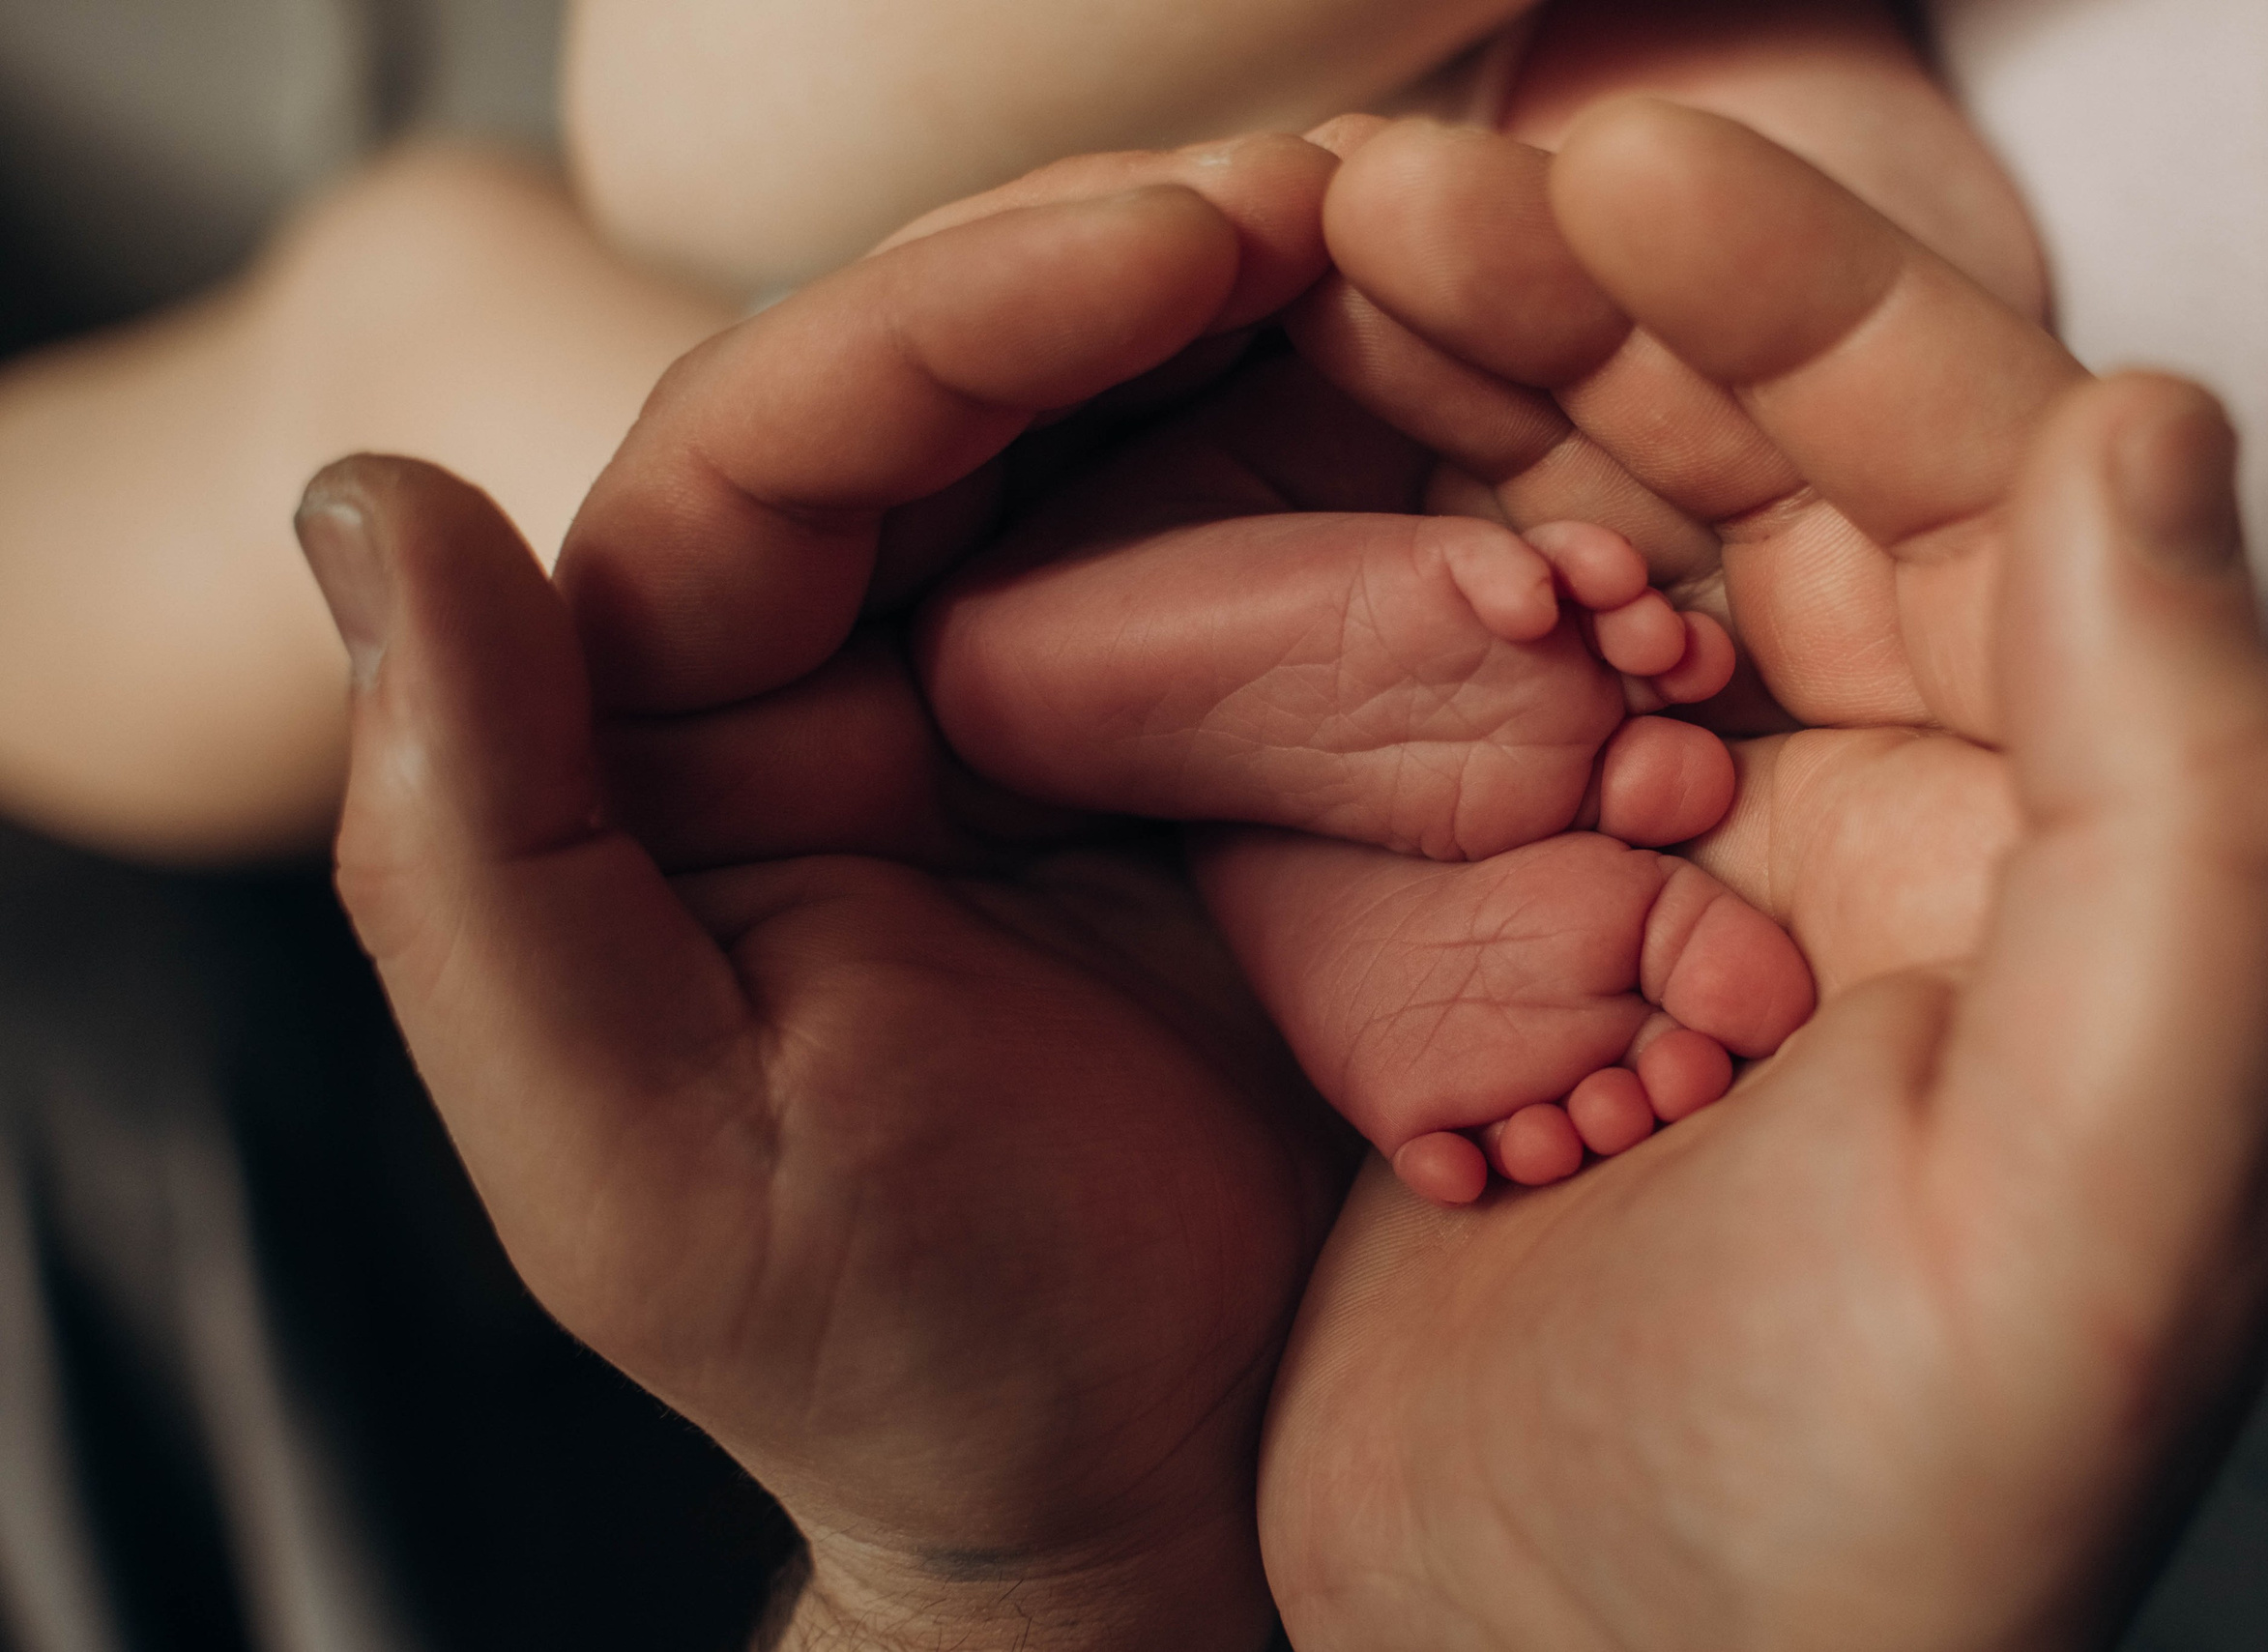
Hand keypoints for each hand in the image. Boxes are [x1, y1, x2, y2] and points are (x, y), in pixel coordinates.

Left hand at [294, 139, 1353, 1651]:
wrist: (1140, 1493)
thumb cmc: (881, 1353)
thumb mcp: (631, 1147)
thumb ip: (469, 842)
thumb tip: (363, 493)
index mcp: (677, 739)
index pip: (781, 448)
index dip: (964, 313)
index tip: (1179, 231)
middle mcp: (854, 685)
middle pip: (974, 405)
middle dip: (1146, 276)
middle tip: (1353, 186)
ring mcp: (1060, 713)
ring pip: (1148, 456)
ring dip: (1291, 347)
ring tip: (1448, 250)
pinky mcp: (1228, 765)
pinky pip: (1301, 583)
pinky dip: (1399, 497)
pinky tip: (1505, 434)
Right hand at [1260, 102, 2267, 1649]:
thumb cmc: (1867, 1525)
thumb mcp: (2089, 1206)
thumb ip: (2181, 819)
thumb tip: (2134, 434)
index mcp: (2046, 841)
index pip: (1952, 474)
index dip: (1791, 294)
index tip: (1603, 161)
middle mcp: (1871, 824)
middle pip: (1737, 473)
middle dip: (1575, 312)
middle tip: (1391, 196)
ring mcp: (1658, 872)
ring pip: (1562, 556)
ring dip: (1439, 413)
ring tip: (1283, 287)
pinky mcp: (1483, 942)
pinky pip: (1413, 698)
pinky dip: (1332, 584)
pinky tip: (1226, 505)